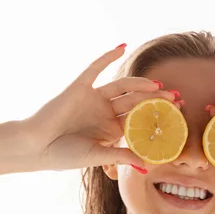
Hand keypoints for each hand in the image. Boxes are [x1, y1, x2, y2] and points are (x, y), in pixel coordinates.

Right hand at [20, 45, 179, 170]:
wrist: (36, 146)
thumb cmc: (64, 155)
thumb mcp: (97, 156)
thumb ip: (121, 156)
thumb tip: (147, 167)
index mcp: (112, 129)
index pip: (140, 119)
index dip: (158, 116)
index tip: (178, 114)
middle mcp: (106, 112)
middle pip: (136, 102)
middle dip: (156, 100)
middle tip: (176, 98)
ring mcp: (94, 98)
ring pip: (123, 86)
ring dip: (140, 84)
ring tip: (157, 86)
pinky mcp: (80, 87)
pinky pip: (95, 67)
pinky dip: (107, 56)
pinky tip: (121, 46)